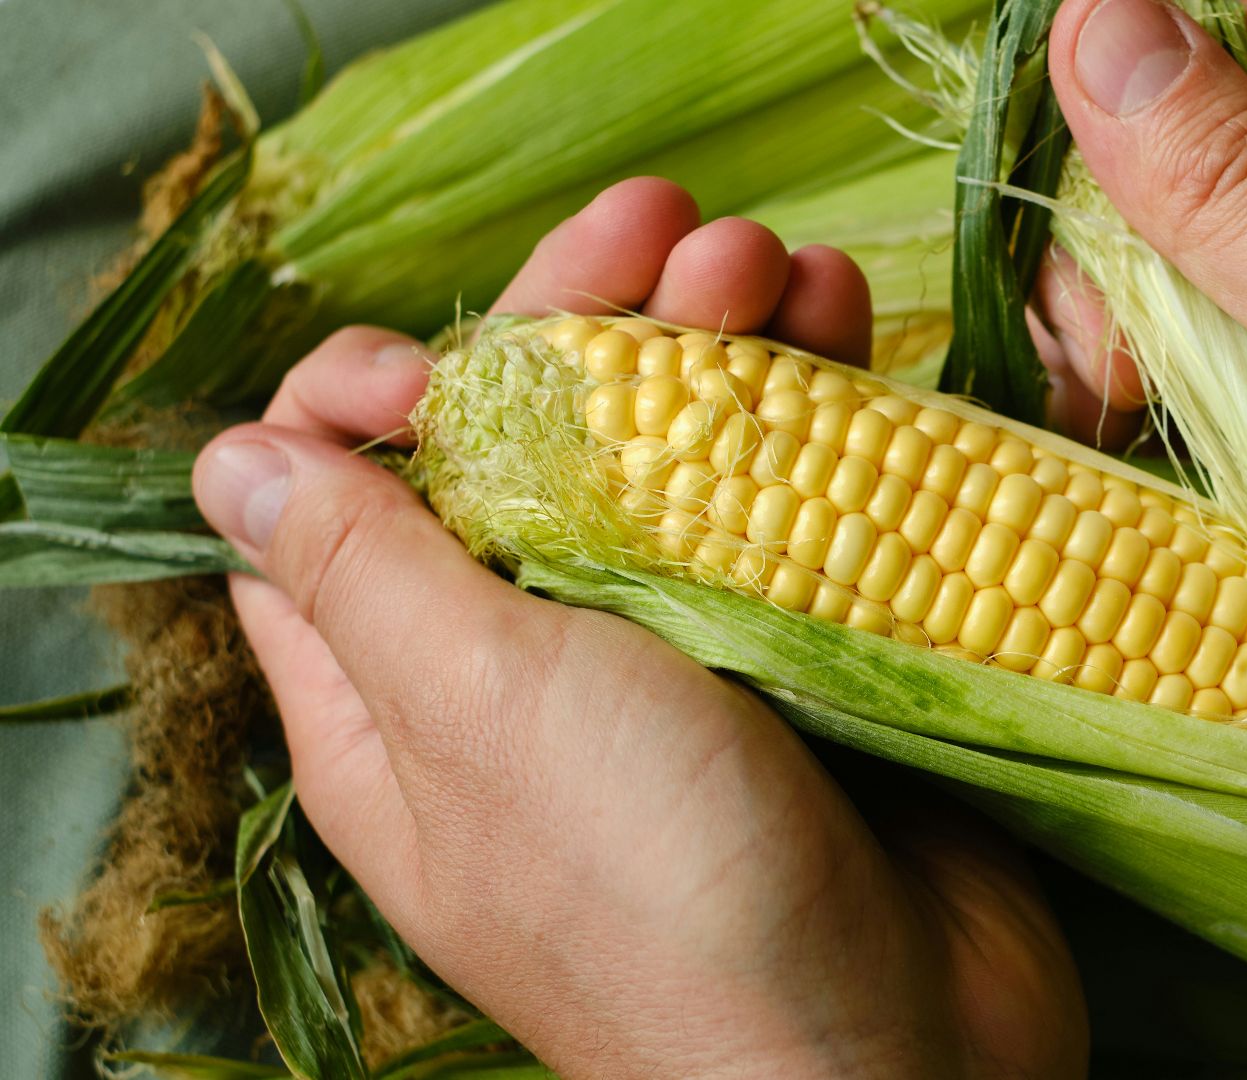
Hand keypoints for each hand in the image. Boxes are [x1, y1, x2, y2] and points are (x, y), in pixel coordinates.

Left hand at [192, 179, 1086, 1077]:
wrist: (895, 1044)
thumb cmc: (659, 891)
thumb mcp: (478, 709)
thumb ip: (359, 569)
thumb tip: (224, 458)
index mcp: (407, 703)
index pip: (339, 515)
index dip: (368, 406)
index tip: (428, 366)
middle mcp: (538, 670)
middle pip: (530, 450)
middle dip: (582, 322)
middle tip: (666, 225)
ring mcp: (687, 657)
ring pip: (674, 457)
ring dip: (718, 338)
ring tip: (781, 267)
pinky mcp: (810, 650)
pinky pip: (792, 494)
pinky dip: (815, 404)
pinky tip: (849, 327)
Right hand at [1037, 0, 1246, 744]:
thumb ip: (1238, 187)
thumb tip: (1084, 23)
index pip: (1169, 33)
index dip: (1101, 172)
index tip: (1104, 332)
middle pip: (1182, 126)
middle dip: (1130, 270)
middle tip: (1138, 409)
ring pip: (1225, 212)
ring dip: (1180, 330)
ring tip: (1190, 441)